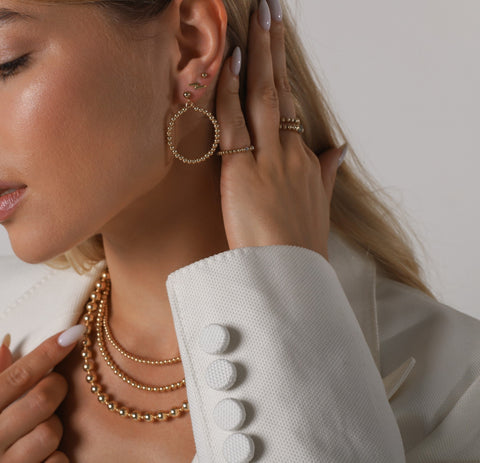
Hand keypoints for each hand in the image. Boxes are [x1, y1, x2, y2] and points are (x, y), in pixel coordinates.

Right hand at [0, 328, 82, 462]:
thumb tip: (5, 344)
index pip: (18, 376)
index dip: (48, 352)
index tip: (75, 332)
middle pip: (41, 399)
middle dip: (55, 390)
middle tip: (52, 390)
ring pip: (50, 432)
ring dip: (53, 429)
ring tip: (39, 430)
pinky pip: (57, 462)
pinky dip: (56, 458)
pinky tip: (43, 457)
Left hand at [216, 1, 344, 260]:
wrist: (290, 276)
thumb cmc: (300, 246)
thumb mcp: (319, 206)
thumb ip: (327, 174)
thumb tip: (338, 149)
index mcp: (305, 163)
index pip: (294, 110)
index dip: (285, 76)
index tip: (279, 49)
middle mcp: (290, 154)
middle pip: (283, 91)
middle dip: (277, 48)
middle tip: (273, 11)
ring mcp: (268, 160)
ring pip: (264, 97)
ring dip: (260, 55)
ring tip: (257, 19)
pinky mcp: (242, 172)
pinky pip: (235, 122)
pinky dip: (232, 91)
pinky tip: (232, 63)